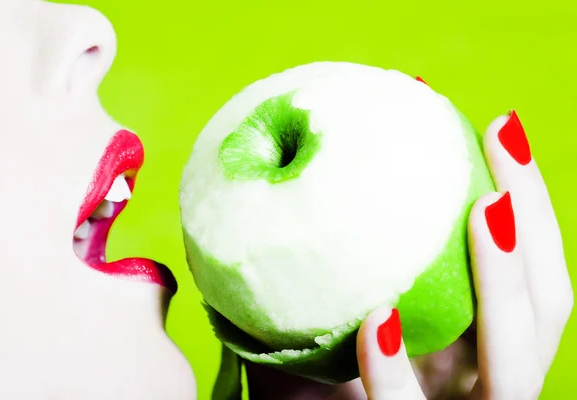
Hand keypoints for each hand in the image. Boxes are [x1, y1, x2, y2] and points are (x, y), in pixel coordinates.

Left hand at [246, 111, 573, 399]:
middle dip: (534, 221)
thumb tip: (313, 157)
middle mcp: (476, 379)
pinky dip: (396, 371)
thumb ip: (331, 256)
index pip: (525, 273)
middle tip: (501, 140)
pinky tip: (378, 321)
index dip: (528, 202)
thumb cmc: (303, 374)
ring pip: (514, 364)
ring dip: (503, 284)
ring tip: (484, 209)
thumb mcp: (323, 312)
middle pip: (544, 308)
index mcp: (467, 344)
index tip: (498, 129)